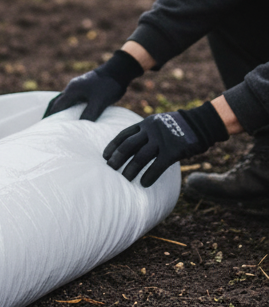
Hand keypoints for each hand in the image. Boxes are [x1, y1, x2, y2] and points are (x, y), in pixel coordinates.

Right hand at [43, 50, 143, 120]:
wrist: (118, 71)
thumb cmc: (107, 86)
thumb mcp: (99, 102)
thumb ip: (89, 114)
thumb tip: (79, 127)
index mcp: (72, 91)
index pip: (57, 107)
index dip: (51, 117)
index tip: (45, 126)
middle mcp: (72, 88)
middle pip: (58, 102)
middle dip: (52, 113)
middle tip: (48, 124)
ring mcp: (78, 86)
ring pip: (65, 99)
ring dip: (61, 109)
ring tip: (59, 119)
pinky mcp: (85, 87)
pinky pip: (73, 98)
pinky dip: (70, 106)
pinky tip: (74, 111)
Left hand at [103, 103, 228, 187]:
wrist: (201, 123)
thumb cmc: (177, 126)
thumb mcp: (157, 123)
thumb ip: (145, 132)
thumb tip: (131, 146)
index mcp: (145, 124)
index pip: (123, 135)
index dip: (112, 146)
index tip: (104, 156)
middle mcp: (150, 131)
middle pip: (128, 146)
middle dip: (117, 158)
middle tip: (110, 169)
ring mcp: (161, 141)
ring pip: (140, 157)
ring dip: (131, 169)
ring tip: (124, 179)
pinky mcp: (173, 151)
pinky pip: (158, 165)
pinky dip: (149, 175)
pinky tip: (144, 184)